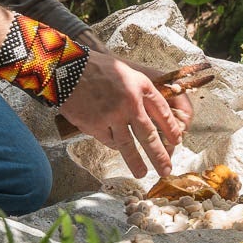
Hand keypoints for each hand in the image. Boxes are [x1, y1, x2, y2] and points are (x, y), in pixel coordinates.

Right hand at [57, 51, 186, 178]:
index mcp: (140, 86)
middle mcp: (129, 102)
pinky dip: (114, 144)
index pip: (163, 112)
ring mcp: (112, 116)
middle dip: (159, 156)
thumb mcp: (125, 71)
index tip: (177, 141)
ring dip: (136, 163)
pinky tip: (116, 146)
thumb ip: (139, 90)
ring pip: (129, 146)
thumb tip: (153, 115)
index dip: (171, 129)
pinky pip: (109, 141)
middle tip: (166, 170)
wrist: (66, 68)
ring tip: (142, 174)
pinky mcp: (95, 125)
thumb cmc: (96, 68)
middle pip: (149, 135)